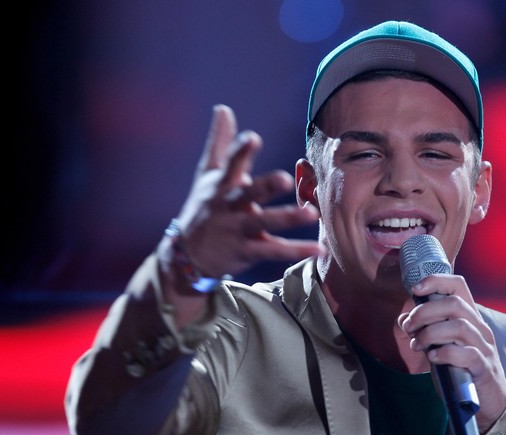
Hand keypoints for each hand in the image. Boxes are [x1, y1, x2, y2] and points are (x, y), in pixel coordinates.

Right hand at [162, 104, 320, 282]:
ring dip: (288, 218)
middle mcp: (229, 206)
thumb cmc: (204, 207)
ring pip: (263, 223)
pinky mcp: (246, 252)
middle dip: (266, 186)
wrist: (186, 255)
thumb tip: (223, 108)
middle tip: (286, 178)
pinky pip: (273, 250)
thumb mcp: (208, 175)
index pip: (231, 164)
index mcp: (222, 185)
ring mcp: (237, 230)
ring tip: (312, 213)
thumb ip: (220, 143)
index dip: (240, 151)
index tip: (252, 138)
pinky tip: (319, 249)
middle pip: (249, 194)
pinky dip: (296, 250)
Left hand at [398, 274, 505, 432]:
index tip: (415, 288)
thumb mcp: (440, 347)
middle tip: (409, 327)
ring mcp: (484, 347)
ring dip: (430, 333)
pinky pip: (466, 353)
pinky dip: (444, 353)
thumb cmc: (462, 372)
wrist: (488, 403)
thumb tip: (404, 319)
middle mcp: (479, 328)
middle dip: (425, 312)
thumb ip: (424, 332)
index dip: (436, 281)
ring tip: (417, 345)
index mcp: (469, 318)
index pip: (458, 286)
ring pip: (459, 326)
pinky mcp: (484, 368)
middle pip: (455, 304)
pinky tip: (432, 358)